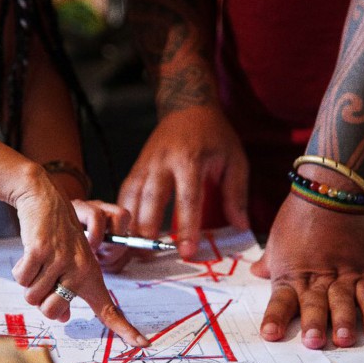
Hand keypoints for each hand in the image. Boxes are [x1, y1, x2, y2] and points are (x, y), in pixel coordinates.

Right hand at [10, 170, 148, 346]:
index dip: (125, 329)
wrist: (44, 199)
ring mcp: (61, 260)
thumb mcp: (68, 262)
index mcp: (91, 275)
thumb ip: (66, 291)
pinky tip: (29, 252)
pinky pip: (22, 278)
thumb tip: (61, 317)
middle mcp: (80, 269)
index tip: (143, 343)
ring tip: (38, 261)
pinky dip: (20, 269)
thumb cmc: (57, 235)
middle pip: (52, 310)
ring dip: (29, 282)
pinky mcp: (41, 251)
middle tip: (43, 278)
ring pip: (33, 296)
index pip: (109, 309)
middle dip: (40, 301)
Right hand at [118, 106, 249, 258]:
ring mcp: (146, 164)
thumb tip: (240, 226)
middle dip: (148, 230)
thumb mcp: (234, 160)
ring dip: (130, 225)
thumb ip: (236, 194)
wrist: (187, 106)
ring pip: (131, 197)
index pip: (188, 200)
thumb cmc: (214, 136)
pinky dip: (122, 213)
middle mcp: (163, 162)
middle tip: (149, 256)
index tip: (186, 252)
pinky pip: (125, 192)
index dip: (186, 228)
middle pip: (151, 200)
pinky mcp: (136, 167)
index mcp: (190, 160)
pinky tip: (125, 231)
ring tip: (133, 250)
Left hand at [250, 194, 363, 348]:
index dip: (275, 318)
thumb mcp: (277, 239)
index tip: (270, 335)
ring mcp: (342, 273)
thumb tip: (256, 273)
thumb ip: (270, 262)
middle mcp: (315, 277)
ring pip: (342, 301)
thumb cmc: (299, 214)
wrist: (330, 189)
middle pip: (313, 304)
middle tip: (314, 342)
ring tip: (344, 339)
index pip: (280, 300)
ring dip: (343, 320)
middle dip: (313, 324)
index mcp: (290, 274)